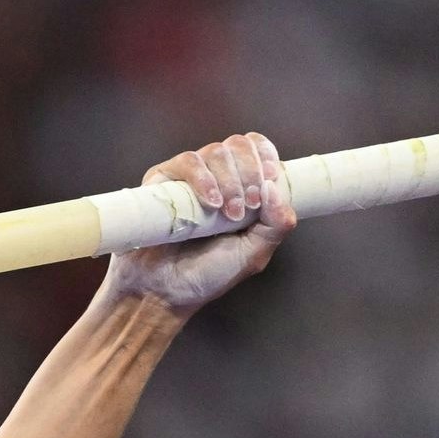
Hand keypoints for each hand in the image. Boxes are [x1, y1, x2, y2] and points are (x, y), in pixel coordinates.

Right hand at [100, 133, 293, 317]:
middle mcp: (215, 176)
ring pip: (215, 152)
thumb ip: (276, 225)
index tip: (271, 178)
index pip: (255, 148)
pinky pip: (187, 162)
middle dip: (250, 172)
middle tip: (247, 207)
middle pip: (238, 145)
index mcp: (240, 186)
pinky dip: (203, 178)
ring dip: (229, 180)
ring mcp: (188, 177)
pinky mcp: (162, 180)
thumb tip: (274, 187)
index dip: (265, 155)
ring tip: (227, 214)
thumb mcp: (254, 254)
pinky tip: (210, 203)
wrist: (165, 291)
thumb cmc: (208, 274)